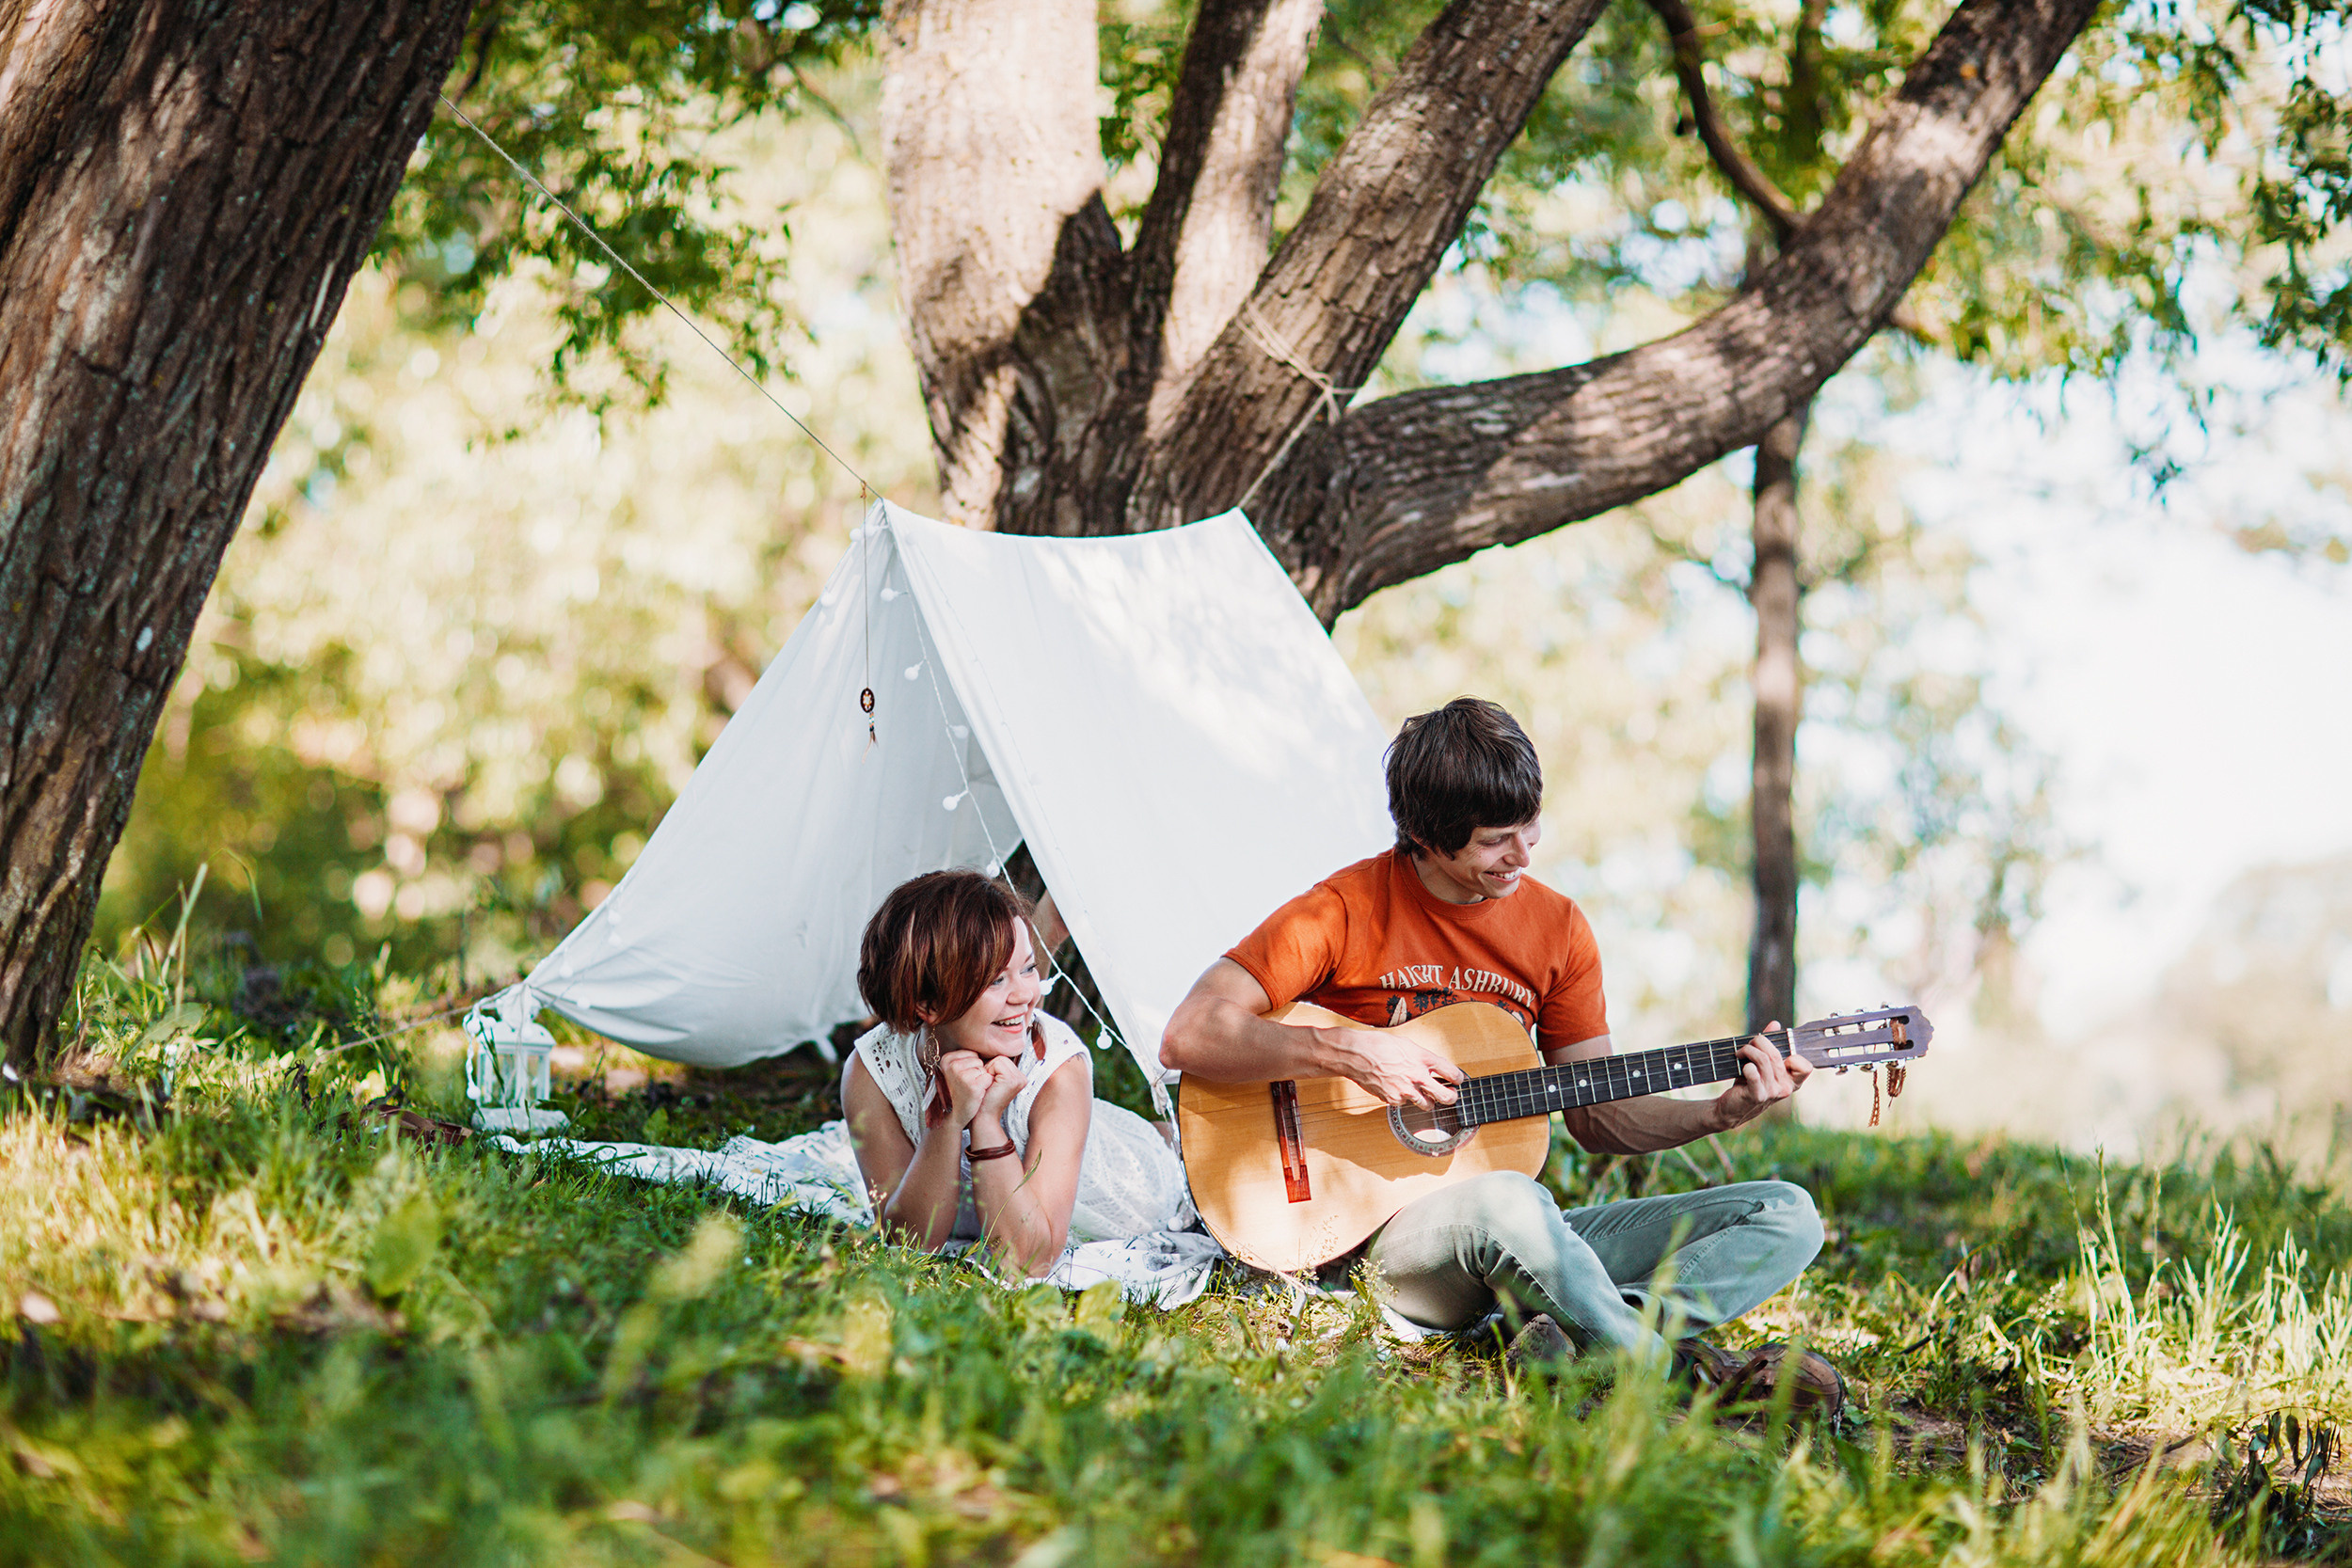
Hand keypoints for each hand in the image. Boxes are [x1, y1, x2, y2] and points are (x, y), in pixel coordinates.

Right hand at [931, 1049, 994, 1129]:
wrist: (955, 1113)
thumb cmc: (959, 1090)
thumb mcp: (955, 1070)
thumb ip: (964, 1057)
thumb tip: (983, 1042)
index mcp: (946, 1059)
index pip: (972, 1053)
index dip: (972, 1066)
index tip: (963, 1077)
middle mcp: (952, 1065)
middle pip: (978, 1061)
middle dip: (977, 1072)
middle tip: (967, 1084)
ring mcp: (962, 1076)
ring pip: (984, 1069)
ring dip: (981, 1080)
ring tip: (971, 1088)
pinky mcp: (972, 1086)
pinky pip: (988, 1078)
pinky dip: (986, 1086)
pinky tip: (976, 1093)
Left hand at [976, 1055, 1023, 1121]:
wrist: (983, 1117)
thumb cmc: (984, 1100)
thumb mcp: (993, 1081)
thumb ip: (996, 1068)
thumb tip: (989, 1051)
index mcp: (1019, 1078)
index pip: (1003, 1060)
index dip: (991, 1068)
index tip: (990, 1084)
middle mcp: (1022, 1078)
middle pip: (1002, 1058)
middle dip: (991, 1068)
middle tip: (989, 1085)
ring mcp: (1019, 1079)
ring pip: (999, 1059)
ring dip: (989, 1070)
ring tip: (990, 1085)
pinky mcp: (1012, 1080)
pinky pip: (997, 1063)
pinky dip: (989, 1071)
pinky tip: (990, 1085)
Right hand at [1321, 1026, 1462, 1108]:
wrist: (1356, 1054)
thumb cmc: (1379, 1045)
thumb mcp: (1407, 1045)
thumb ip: (1422, 1057)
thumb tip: (1432, 1067)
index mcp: (1423, 1059)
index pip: (1452, 1073)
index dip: (1458, 1078)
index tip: (1458, 1080)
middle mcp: (1418, 1076)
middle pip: (1447, 1097)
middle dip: (1451, 1098)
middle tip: (1450, 1096)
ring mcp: (1406, 1090)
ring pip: (1427, 1105)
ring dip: (1427, 1101)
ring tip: (1422, 1094)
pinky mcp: (1393, 1100)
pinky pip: (1405, 1104)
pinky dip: (1403, 1099)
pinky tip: (1396, 1089)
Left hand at [1712, 1023, 1810, 1127]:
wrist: (1732, 1107)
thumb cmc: (1749, 1082)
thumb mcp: (1762, 1063)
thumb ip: (1771, 1044)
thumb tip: (1775, 1024)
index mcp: (1792, 1080)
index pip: (1806, 1066)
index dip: (1794, 1055)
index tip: (1777, 1050)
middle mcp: (1785, 1087)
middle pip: (1776, 1054)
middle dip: (1759, 1042)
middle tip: (1748, 1045)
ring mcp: (1772, 1092)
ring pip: (1763, 1060)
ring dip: (1748, 1050)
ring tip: (1740, 1052)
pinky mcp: (1757, 1095)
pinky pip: (1753, 1073)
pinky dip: (1745, 1065)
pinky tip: (1741, 1066)